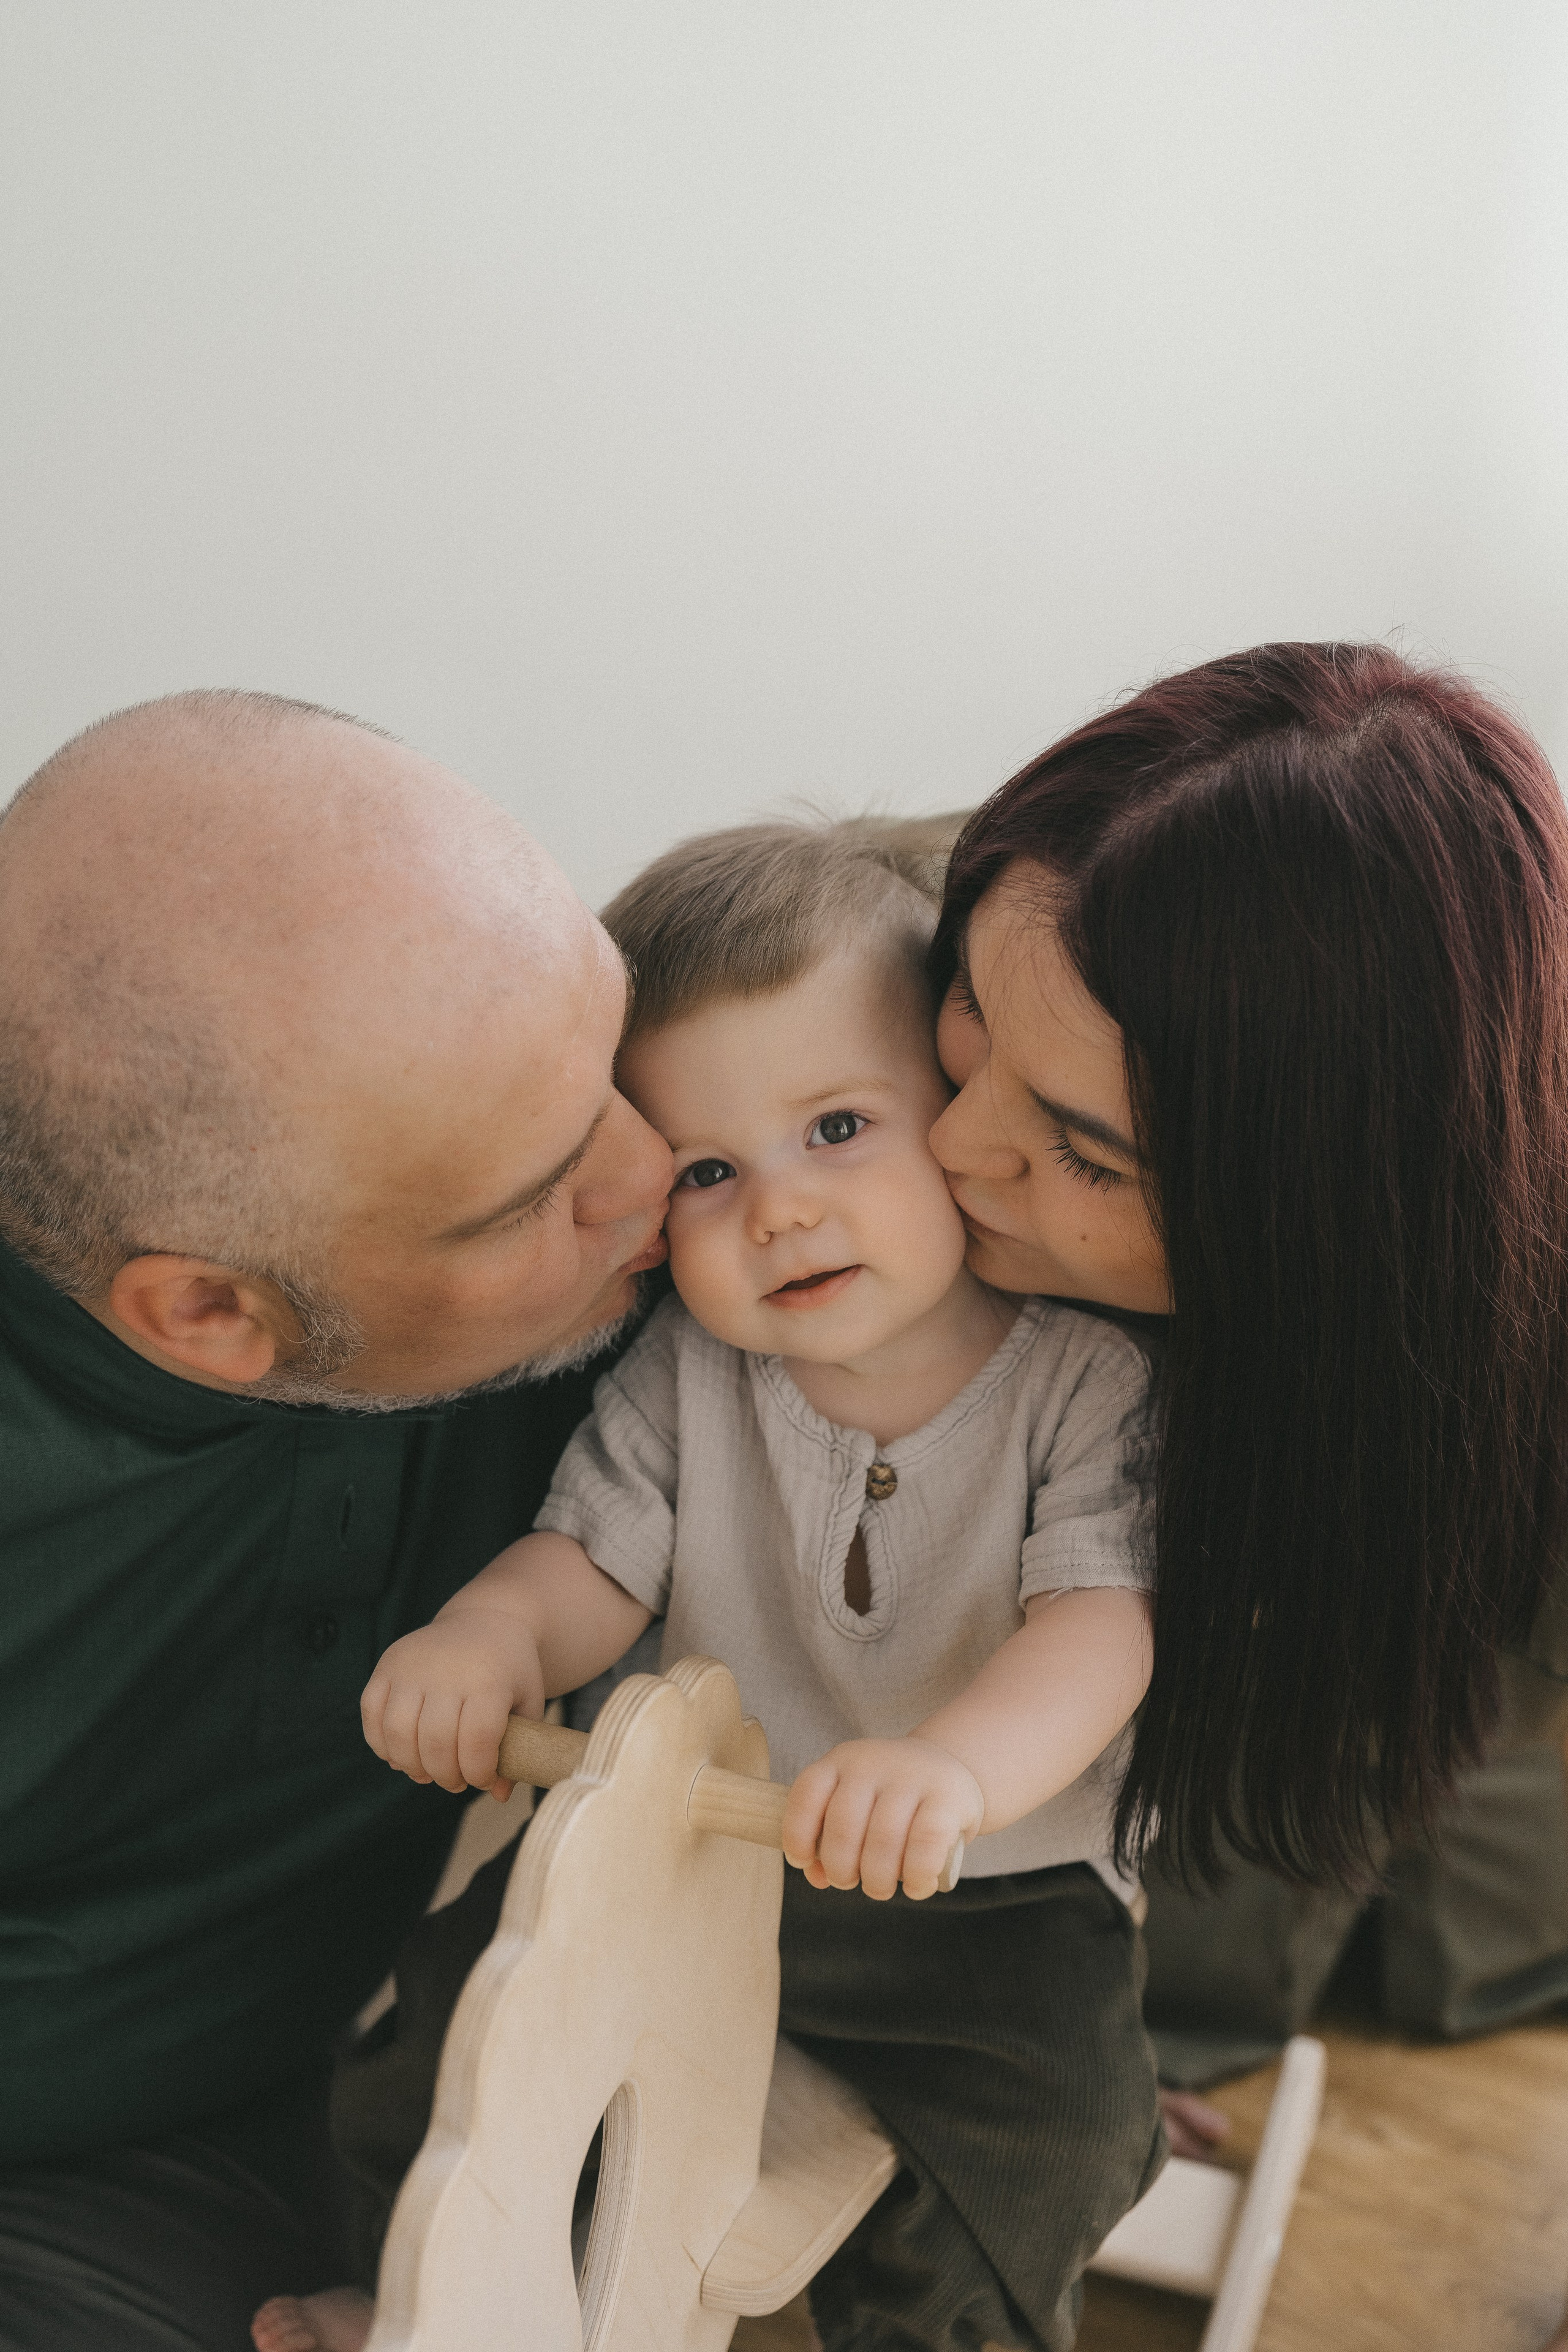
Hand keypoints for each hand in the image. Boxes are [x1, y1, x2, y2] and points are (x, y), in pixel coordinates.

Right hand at [360, 1605, 545, 1796]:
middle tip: (455, 1781)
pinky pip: (371, 1714)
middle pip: (435, 1743)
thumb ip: (520, 1749)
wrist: (485, 1619)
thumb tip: (499, 1796)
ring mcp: (412, 1665)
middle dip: (446, 1775)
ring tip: (428, 1772)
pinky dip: (381, 1743)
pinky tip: (402, 1754)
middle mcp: (446, 1671)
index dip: (478, 1772)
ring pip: (397, 1732)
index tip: (484, 1779)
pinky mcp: (387, 1664)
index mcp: (488, 1680)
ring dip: (411, 1765)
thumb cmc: (510, 1670)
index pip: (477, 1742)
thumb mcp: (528, 1703)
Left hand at [781, 1737, 984, 1901]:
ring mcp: (912, 1776)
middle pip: (843, 1827)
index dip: (797, 1836)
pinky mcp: (948, 1797)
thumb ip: (829, 1838)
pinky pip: (925, 1845)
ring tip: (879, 1888)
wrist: (950, 1770)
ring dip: (876, 1880)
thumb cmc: (890, 1800)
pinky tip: (915, 1886)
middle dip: (841, 1870)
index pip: (807, 1795)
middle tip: (849, 1882)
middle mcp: (874, 1762)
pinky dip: (916, 1877)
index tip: (804, 1861)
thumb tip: (817, 1877)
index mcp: (842, 1761)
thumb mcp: (856, 1805)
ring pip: (883, 1840)